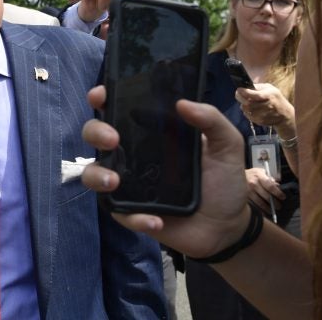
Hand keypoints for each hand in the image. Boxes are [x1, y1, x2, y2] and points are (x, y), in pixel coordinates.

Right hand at [80, 85, 250, 257]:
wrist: (227, 225)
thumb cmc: (223, 180)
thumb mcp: (227, 145)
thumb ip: (212, 120)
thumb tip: (182, 104)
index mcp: (152, 132)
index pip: (119, 108)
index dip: (102, 98)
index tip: (100, 95)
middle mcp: (134, 153)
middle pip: (96, 136)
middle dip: (96, 132)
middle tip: (112, 140)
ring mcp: (129, 183)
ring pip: (93, 174)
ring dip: (96, 175)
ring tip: (114, 181)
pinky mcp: (131, 211)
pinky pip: (119, 212)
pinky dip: (134, 217)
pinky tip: (156, 221)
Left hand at [235, 84, 294, 132]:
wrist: (285, 114)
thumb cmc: (275, 98)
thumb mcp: (270, 88)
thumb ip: (258, 87)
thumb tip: (245, 87)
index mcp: (270, 95)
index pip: (255, 95)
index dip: (244, 92)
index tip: (239, 89)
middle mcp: (267, 106)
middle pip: (247, 103)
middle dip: (241, 98)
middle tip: (239, 95)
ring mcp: (264, 115)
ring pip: (246, 110)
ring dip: (243, 105)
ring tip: (247, 102)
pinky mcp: (260, 121)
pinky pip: (248, 116)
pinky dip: (247, 111)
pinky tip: (251, 108)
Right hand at [245, 168, 284, 212]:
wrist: (234, 175)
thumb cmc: (250, 174)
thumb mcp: (260, 172)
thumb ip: (270, 178)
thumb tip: (278, 185)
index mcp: (259, 176)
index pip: (271, 186)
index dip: (278, 193)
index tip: (283, 197)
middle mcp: (253, 183)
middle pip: (267, 196)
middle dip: (274, 203)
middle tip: (279, 206)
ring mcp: (247, 191)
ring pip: (260, 202)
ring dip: (267, 208)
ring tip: (271, 210)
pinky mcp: (244, 197)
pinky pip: (254, 204)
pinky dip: (259, 208)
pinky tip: (263, 210)